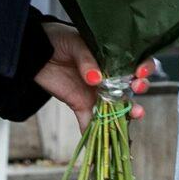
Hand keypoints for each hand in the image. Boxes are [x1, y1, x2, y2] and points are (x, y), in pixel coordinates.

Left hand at [33, 23, 148, 127]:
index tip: (140, 72)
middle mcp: (109, 77)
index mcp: (112, 57)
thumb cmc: (58, 40)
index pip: (136, 62)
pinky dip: (95, 133)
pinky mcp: (81, 105)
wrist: (34, 52)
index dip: (144, 67)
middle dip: (140, 88)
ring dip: (128, 113)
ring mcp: (97, 93)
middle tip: (136, 88)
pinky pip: (90, 121)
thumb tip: (97, 79)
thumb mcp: (75, 43)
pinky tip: (101, 139)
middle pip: (132, 86)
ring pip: (118, 106)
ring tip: (134, 115)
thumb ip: (87, 59)